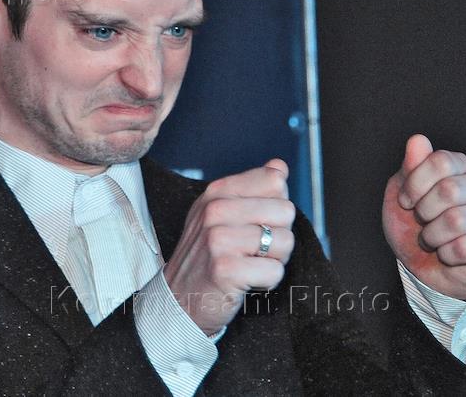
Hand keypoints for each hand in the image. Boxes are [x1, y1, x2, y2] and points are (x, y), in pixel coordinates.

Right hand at [163, 159, 296, 335]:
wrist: (179, 299)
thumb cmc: (206, 256)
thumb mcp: (221, 214)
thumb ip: (252, 187)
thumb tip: (279, 166)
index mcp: (217, 192)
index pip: (275, 181)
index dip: (274, 207)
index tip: (253, 223)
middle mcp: (215, 210)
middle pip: (286, 211)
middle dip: (277, 235)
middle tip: (251, 250)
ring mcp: (218, 239)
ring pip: (284, 241)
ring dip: (274, 260)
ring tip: (248, 264)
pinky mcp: (225, 269)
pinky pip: (275, 271)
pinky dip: (267, 282)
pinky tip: (245, 281)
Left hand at [383, 135, 465, 300]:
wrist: (420, 265)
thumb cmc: (412, 226)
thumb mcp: (400, 193)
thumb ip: (410, 166)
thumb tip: (418, 140)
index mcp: (459, 168)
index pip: (441, 161)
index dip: (415, 183)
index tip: (406, 201)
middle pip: (450, 189)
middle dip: (423, 211)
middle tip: (421, 220)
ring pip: (456, 220)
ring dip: (432, 235)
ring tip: (432, 238)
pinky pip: (464, 247)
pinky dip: (444, 253)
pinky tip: (446, 253)